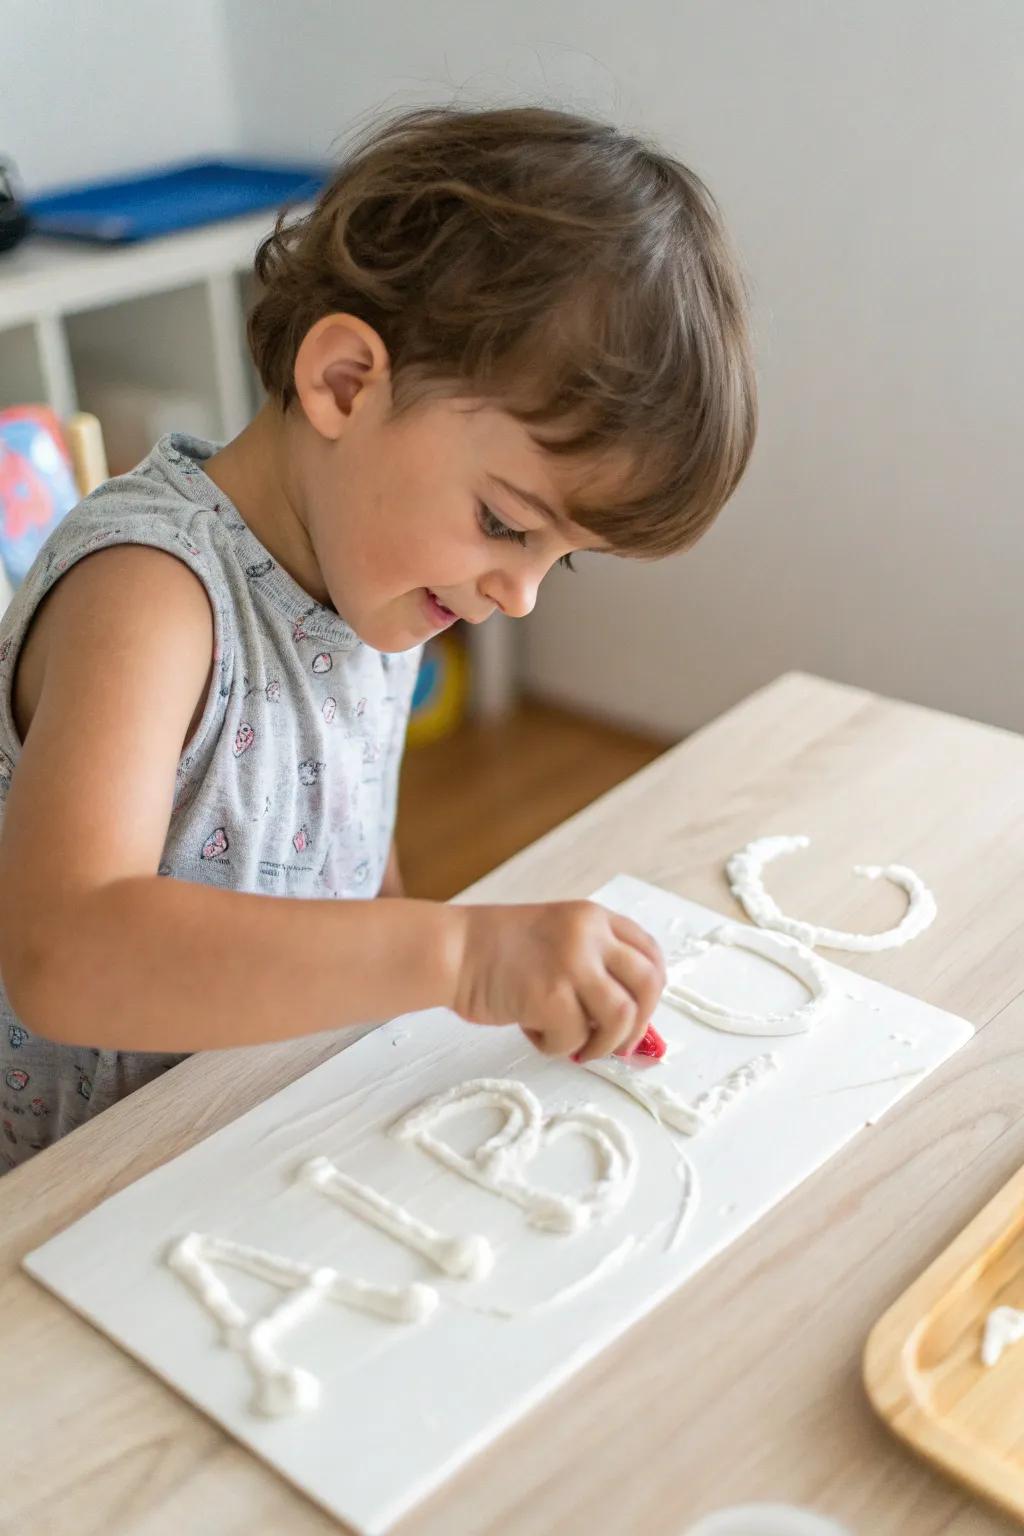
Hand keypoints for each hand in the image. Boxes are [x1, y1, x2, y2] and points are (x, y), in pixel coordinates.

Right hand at [453, 901, 665, 1061]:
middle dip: (639, 1024)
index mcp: (593, 918)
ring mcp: (571, 963)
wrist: (453, 950)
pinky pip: (576, 1038)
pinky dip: (558, 1046)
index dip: (651, 993)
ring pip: (621, 1017)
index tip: (638, 1015)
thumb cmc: (499, 953)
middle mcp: (589, 934)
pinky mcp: (549, 995)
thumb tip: (632, 1024)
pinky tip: (534, 1031)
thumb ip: (594, 967)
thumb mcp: (559, 941)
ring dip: (604, 1045)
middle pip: (648, 985)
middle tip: (619, 1045)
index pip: (650, 954)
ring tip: (578, 1047)